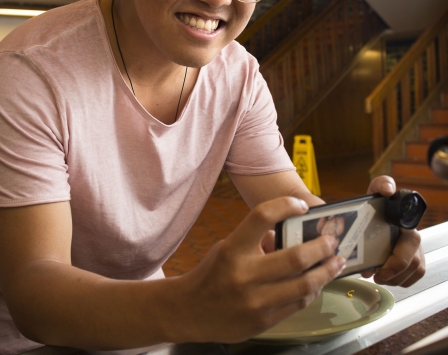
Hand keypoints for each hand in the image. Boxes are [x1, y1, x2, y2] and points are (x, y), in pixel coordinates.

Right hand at [174, 197, 345, 343]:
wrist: (190, 311)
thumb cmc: (212, 273)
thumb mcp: (228, 248)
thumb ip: (257, 241)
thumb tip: (291, 236)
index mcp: (233, 249)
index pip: (262, 217)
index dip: (285, 206)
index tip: (301, 206)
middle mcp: (245, 275)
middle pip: (295, 257)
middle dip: (321, 247)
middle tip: (333, 240)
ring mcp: (256, 302)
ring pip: (304, 285)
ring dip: (326, 271)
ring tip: (337, 261)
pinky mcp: (263, 322)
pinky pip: (297, 304)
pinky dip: (312, 290)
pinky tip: (318, 282)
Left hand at [361, 176, 424, 286]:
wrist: (375, 212)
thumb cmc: (377, 203)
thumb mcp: (376, 191)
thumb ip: (382, 184)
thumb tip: (388, 189)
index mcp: (407, 223)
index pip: (411, 242)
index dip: (399, 259)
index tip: (383, 267)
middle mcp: (414, 237)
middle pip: (414, 262)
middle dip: (395, 273)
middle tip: (377, 276)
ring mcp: (415, 250)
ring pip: (414, 271)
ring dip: (395, 278)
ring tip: (377, 276)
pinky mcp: (413, 260)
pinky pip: (413, 276)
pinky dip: (399, 280)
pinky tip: (385, 277)